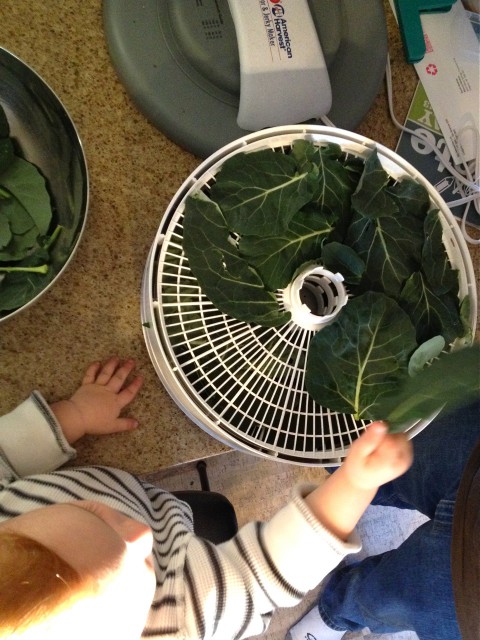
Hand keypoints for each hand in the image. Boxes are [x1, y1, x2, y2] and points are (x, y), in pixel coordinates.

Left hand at [50, 357, 143, 443]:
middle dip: (126, 369)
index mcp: (116, 402)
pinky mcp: (86, 385)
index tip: (141, 376)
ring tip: (116, 357)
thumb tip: (137, 423)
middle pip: (119, 379)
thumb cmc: (96, 423)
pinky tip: (97, 362)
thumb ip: (125, 424)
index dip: (136, 385)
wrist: (78, 416)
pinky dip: (93, 368)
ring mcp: (97, 387)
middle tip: (131, 360)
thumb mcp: (113, 426)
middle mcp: (108, 392)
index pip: (129, 392)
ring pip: (106, 374)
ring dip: (112, 365)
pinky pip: (90, 375)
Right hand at [304, 423, 412, 539]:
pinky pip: (403, 443)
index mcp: (389, 461)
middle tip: (371, 447)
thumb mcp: (357, 452)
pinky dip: (393, 442)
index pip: (392, 437)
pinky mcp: (407, 459)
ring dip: (389, 440)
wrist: (359, 484)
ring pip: (401, 439)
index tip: (368, 441)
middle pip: (398, 437)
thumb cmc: (355, 467)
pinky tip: (382, 450)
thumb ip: (369, 439)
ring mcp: (406, 461)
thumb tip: (381, 424)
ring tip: (375, 449)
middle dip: (385, 438)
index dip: (380, 434)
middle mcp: (401, 462)